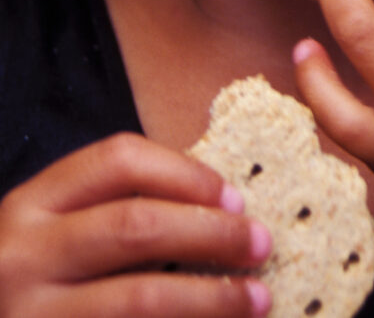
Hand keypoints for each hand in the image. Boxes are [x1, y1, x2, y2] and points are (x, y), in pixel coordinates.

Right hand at [0, 134, 271, 316]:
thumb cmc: (37, 284)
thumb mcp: (56, 234)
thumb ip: (114, 212)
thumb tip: (219, 208)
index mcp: (33, 205)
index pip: (118, 160)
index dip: (185, 172)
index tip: (234, 196)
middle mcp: (24, 256)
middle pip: (136, 225)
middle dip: (211, 232)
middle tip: (261, 243)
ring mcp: (31, 316)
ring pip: (140, 298)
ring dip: (212, 298)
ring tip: (258, 299)